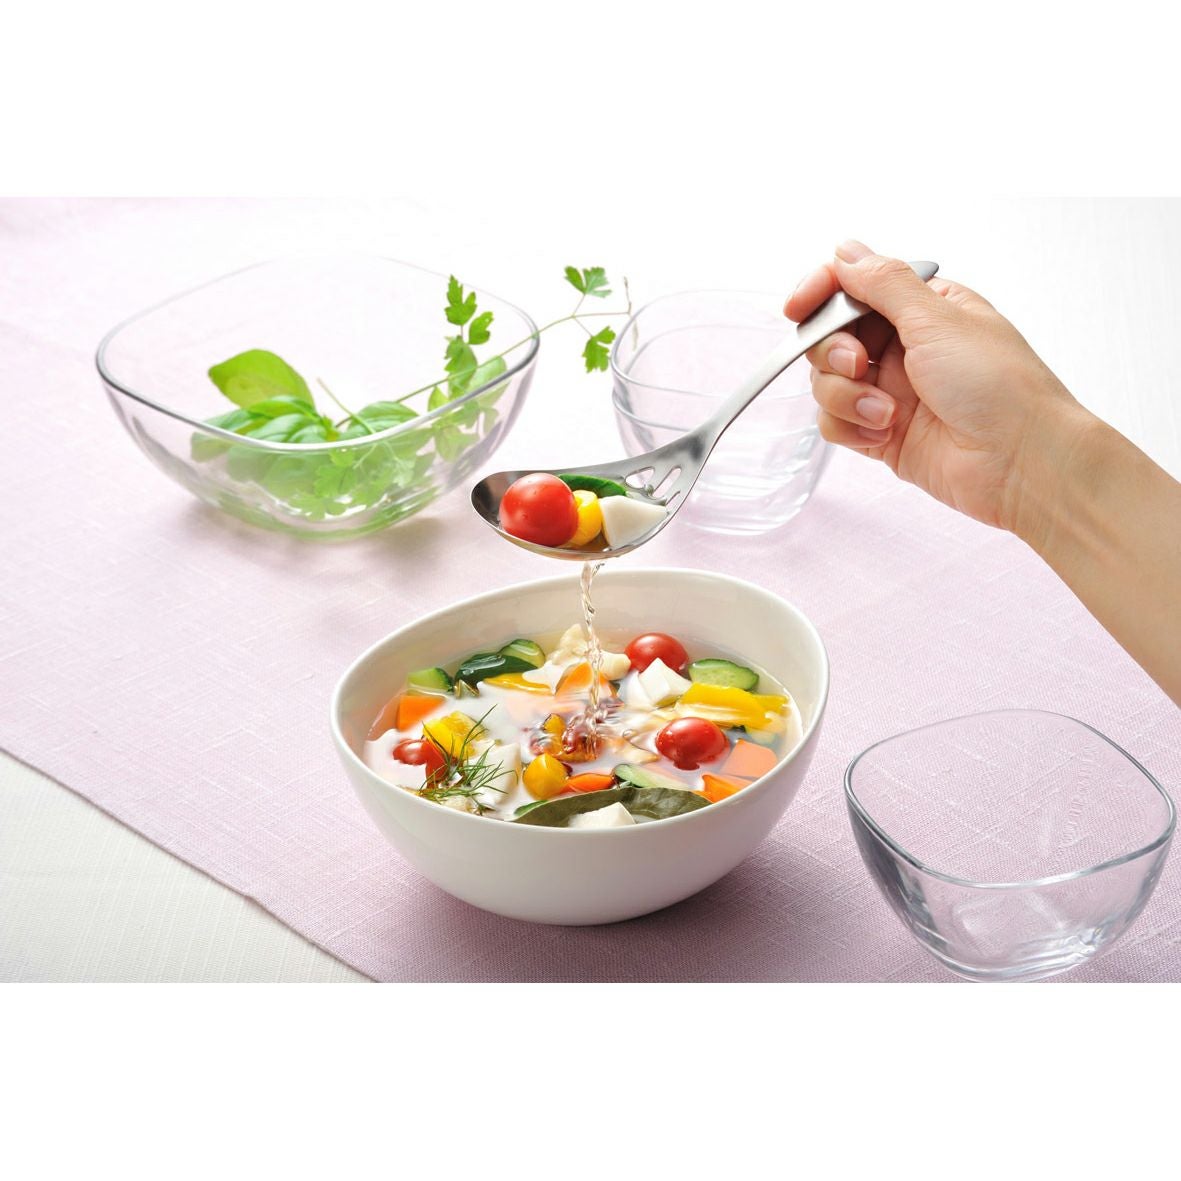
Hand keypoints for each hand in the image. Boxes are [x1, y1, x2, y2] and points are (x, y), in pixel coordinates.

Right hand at [785, 239, 1090, 533]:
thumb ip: (883, 284)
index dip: (820, 295)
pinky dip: (850, 428)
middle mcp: (903, 347)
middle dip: (833, 352)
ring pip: (826, 383)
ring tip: (885, 413)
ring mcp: (889, 393)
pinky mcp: (879, 434)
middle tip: (858, 364)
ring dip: (845, 397)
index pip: (853, 288)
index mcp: (923, 309)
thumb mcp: (938, 318)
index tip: (798, 308)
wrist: (1020, 463)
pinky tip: (883, 434)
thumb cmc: (999, 386)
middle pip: (829, 337)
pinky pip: (835, 424)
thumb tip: (846, 251)